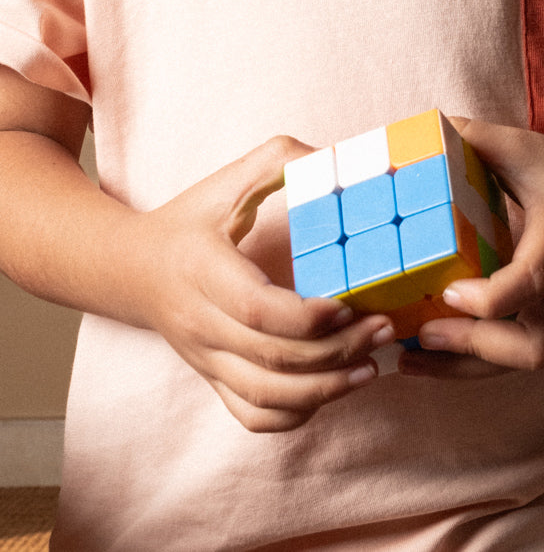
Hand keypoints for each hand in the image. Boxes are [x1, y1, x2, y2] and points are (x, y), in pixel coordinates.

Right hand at [130, 136, 393, 431]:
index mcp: (203, 271)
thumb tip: (337, 158)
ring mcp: (205, 359)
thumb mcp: (226, 181)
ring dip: (325, 389)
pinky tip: (332, 390)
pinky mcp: (212, 380)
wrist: (130, 270)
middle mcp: (201, 324)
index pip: (257, 310)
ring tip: (371, 365)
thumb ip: (279, 161)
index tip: (350, 303)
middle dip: (337, 351)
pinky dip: (296, 414)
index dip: (308, 316)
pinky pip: (253, 416)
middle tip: (383, 328)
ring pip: (266, 397)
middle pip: (272, 359)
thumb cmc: (189, 221)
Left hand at [399, 119, 543, 379]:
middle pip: (532, 344)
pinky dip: (474, 364)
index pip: (535, 279)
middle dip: (474, 349)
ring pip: (523, 361)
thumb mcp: (527, 149)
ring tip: (410, 359)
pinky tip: (431, 356)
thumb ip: (477, 138)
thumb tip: (425, 127)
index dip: (491, 296)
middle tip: (422, 334)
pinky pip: (518, 358)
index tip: (450, 291)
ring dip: (466, 367)